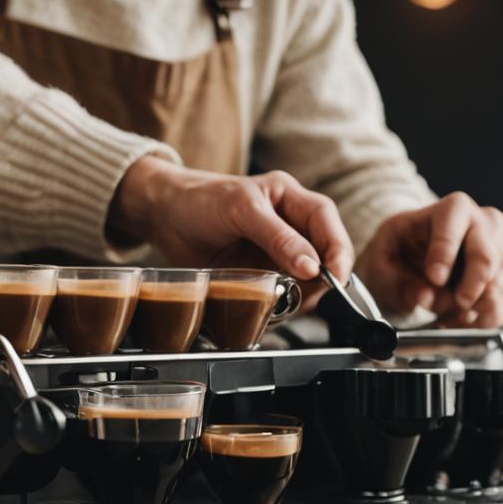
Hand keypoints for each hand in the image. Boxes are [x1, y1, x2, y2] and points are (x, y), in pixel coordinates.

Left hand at [110, 157, 354, 283]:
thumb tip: (312, 266)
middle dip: (322, 277)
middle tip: (307, 293)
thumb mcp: (242, 211)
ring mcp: (277, 254)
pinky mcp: (264, 276)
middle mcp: (289, 226)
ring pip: (308, 280)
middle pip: (325, 254)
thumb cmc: (200, 201)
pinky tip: (273, 303)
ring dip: (303, 295)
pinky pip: (285, 294)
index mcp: (290, 199)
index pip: (327, 223)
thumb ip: (279, 237)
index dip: (338, 251)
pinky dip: (284, 304)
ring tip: (285, 297)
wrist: (165, 217)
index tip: (335, 277)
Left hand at [359, 193, 502, 326]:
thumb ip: (397, 283)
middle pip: (489, 255)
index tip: (434, 277)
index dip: (446, 250)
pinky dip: (486, 317)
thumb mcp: (381, 264)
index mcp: (450, 210)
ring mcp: (501, 247)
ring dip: (476, 308)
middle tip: (456, 304)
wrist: (418, 261)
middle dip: (472, 287)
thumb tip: (424, 296)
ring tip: (449, 314)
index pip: (456, 217)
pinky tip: (464, 318)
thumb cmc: (401, 254)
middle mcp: (483, 223)